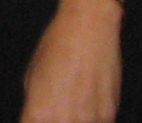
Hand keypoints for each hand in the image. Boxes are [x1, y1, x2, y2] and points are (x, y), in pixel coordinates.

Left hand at [20, 0, 123, 122]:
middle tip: (53, 109)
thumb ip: (34, 105)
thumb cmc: (56, 46)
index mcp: (39, 113)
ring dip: (73, 119)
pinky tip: (86, 104)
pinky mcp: (109, 115)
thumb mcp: (32, 76)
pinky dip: (91, 117)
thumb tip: (36, 117)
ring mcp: (90, 121)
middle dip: (52, 119)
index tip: (34, 117)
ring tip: (71, 102)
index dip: (32, 121)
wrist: (89, 27)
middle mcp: (64, 121)